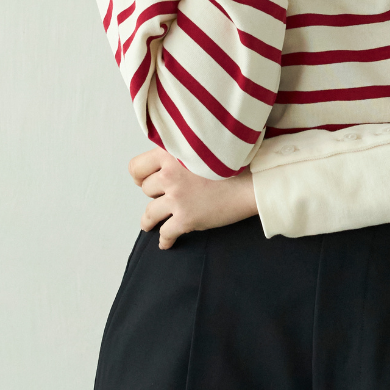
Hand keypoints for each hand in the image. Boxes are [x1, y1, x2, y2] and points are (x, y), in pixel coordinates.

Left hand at [129, 146, 259, 248]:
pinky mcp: (186, 218)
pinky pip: (166, 233)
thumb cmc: (234, 161)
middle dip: (154, 194)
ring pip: (150, 213)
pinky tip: (166, 243)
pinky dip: (164, 240)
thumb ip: (180, 152)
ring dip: (149, 220)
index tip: (146, 179)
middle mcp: (169, 175)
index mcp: (170, 153)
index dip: (141, 175)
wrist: (252, 180)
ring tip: (149, 224)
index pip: (137, 167)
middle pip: (146, 189)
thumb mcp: (201, 147)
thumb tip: (168, 163)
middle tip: (163, 197)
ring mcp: (177, 198)